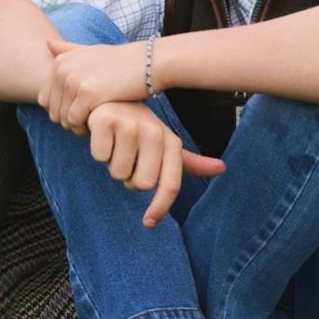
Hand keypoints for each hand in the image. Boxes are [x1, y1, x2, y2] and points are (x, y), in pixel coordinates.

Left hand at [38, 38, 147, 131]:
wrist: (150, 62)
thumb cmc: (122, 61)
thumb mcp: (93, 51)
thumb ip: (69, 50)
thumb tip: (47, 43)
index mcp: (60, 62)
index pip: (45, 100)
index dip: (63, 111)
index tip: (83, 112)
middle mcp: (62, 69)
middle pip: (52, 111)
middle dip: (69, 121)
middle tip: (92, 120)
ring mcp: (73, 80)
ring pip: (62, 119)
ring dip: (78, 127)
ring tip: (96, 121)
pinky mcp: (87, 93)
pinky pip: (75, 121)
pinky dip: (86, 128)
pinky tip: (101, 122)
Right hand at [86, 101, 224, 227]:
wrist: (110, 96)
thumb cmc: (138, 126)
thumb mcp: (164, 142)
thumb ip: (190, 161)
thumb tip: (221, 168)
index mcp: (170, 141)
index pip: (170, 184)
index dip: (160, 207)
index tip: (149, 223)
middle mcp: (153, 132)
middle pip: (140, 184)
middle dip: (129, 178)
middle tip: (126, 158)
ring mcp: (129, 125)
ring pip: (117, 172)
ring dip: (112, 163)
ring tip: (114, 144)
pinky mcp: (105, 120)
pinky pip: (99, 156)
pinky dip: (97, 150)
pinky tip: (101, 135)